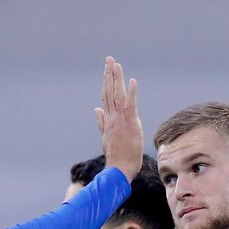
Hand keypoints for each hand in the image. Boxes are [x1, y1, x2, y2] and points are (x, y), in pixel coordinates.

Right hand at [97, 56, 142, 180]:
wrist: (118, 169)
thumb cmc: (116, 156)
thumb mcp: (106, 137)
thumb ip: (101, 122)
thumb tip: (96, 109)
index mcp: (108, 119)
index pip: (106, 96)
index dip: (106, 82)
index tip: (106, 69)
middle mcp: (112, 117)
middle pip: (110, 92)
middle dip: (109, 74)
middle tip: (109, 59)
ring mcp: (120, 120)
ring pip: (117, 95)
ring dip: (117, 79)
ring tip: (116, 64)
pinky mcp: (129, 124)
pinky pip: (130, 105)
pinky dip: (131, 93)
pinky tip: (132, 81)